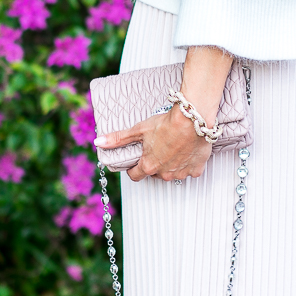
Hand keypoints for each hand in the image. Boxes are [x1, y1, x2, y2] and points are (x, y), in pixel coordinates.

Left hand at [95, 105, 211, 181]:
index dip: (133, 168)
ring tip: (173, 147)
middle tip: (158, 147)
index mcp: (149, 166)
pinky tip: (187, 150)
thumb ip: (118, 139)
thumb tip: (98, 142)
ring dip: (171, 164)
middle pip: (154, 173)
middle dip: (154, 163)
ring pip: (172, 173)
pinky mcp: (196, 169)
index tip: (136, 159)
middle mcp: (164, 174)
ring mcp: (181, 173)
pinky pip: (189, 170)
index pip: (135, 175)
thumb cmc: (165, 124)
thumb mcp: (138, 130)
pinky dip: (188, 163)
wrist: (192, 120)